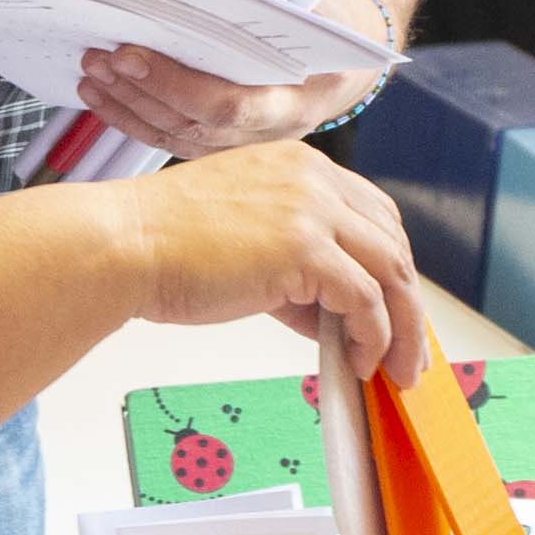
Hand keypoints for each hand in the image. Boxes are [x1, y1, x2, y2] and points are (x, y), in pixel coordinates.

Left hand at [75, 0, 390, 163]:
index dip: (172, 82)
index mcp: (301, 96)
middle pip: (194, 125)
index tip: (129, 52)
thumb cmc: (330, 14)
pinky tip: (105, 97)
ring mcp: (251, 146)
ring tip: (90, 73)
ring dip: (127, 107)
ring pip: (179, 138)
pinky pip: (176, 139)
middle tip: (98, 56)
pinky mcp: (229, 145)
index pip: (229, 105)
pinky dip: (136, 119)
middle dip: (139, 91)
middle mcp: (276, 131)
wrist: (356, 56)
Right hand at [114, 140, 428, 383]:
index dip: (389, 264)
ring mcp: (313, 210)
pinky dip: (373, 337)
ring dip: (403, 327)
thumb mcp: (244, 240)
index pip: (372, 213)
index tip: (395, 307)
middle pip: (392, 241)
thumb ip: (294, 267)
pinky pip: (364, 300)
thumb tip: (330, 316)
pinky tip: (359, 363)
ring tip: (397, 369)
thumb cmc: (163, 246)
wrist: (123, 244)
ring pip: (390, 271)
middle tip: (411, 350)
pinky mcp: (306, 248)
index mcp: (299, 165)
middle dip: (408, 301)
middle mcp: (314, 177)